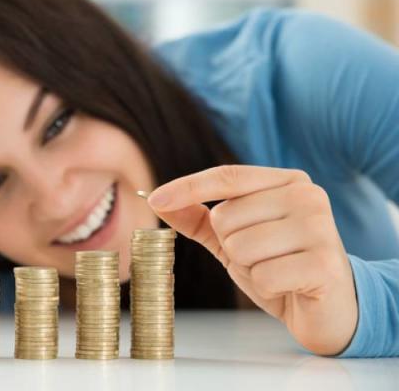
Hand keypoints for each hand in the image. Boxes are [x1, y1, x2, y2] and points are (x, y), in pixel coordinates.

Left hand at [147, 165, 357, 354]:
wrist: (329, 308)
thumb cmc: (279, 266)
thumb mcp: (234, 239)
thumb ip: (199, 218)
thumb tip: (157, 199)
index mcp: (287, 182)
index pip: (227, 176)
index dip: (187, 187)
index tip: (154, 198)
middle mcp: (308, 196)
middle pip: (226, 216)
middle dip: (232, 245)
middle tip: (263, 257)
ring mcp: (320, 228)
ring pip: (241, 247)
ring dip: (250, 269)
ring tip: (277, 271)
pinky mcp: (324, 264)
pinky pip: (263, 275)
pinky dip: (267, 288)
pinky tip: (288, 286)